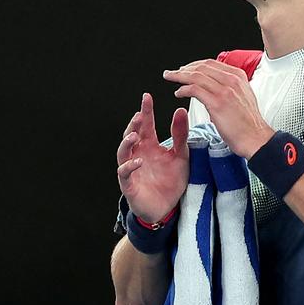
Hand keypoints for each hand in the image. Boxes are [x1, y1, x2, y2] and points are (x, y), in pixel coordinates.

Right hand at [116, 93, 188, 222]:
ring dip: (127, 142)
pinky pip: (124, 173)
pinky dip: (129, 166)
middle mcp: (138, 154)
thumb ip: (180, 134)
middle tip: (140, 115)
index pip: (146, 124)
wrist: (168, 208)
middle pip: (131, 134)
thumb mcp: (181, 155)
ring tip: (135, 135)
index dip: (146, 110)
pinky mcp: (130, 184)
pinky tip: (137, 160)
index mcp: (150, 145)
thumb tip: (180, 110)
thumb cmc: (171, 180)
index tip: (147, 96)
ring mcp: (132, 169)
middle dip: (134, 125)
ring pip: (122, 152)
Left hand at [163, 59, 273, 158]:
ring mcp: (225, 90)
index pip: (211, 63)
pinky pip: (195, 90)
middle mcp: (232, 80)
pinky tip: (178, 93)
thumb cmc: (249, 123)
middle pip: (202, 67)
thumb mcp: (244, 96)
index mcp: (238, 77)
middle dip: (184, 68)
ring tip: (170, 78)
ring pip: (196, 76)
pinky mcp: (217, 103)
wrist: (255, 138)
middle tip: (173, 73)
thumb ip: (231, 87)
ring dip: (179, 76)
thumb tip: (215, 85)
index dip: (195, 65)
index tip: (185, 69)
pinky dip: (183, 89)